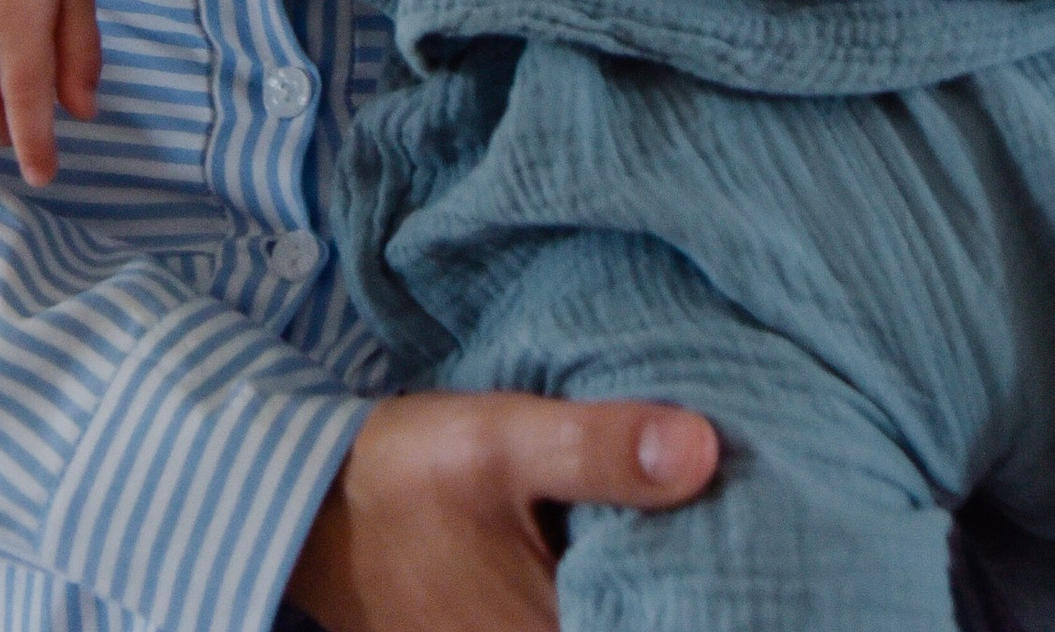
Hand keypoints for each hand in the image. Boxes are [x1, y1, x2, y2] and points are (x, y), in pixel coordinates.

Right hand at [289, 391, 719, 631]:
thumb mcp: (501, 440)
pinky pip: (577, 617)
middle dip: (681, 585)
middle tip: (726, 530)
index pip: (664, 619)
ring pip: (612, 621)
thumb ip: (599, 448)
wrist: (312, 507)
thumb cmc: (406, 473)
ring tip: (687, 534)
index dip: (708, 591)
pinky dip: (607, 594)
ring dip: (642, 591)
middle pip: (639, 618)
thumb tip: (705, 449)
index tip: (742, 550)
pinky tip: (626, 552)